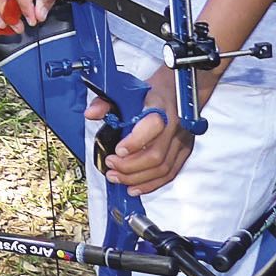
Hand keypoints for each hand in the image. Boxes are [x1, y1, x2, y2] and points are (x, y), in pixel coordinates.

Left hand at [88, 64, 203, 194]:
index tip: (117, 151)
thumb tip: (91, 114)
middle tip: (110, 167)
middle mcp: (175, 125)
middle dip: (130, 167)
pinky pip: (170, 173)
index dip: (135, 142)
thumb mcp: (126, 89)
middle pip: (156, 155)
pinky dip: (152, 184)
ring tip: (117, 178)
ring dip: (138, 179)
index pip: (153, 126)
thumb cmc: (151, 91)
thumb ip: (105, 102)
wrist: (177, 89)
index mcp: (160, 105)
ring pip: (163, 168)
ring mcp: (182, 140)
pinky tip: (135, 186)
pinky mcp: (185, 151)